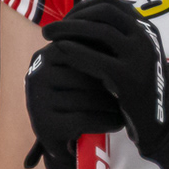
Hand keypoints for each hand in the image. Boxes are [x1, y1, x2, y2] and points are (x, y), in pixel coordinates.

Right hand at [23, 41, 124, 168]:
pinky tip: (119, 123)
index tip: (127, 68)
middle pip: (87, 75)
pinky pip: (86, 119)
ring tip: (127, 107)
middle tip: (131, 92)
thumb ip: (93, 51)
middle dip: (112, 84)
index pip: (84, 50)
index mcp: (45, 55)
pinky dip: (107, 121)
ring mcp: (38, 101)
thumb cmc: (78, 97)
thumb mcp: (81, 72)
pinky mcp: (45, 125)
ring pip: (89, 98)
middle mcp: (36, 76)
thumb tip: (123, 31)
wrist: (61, 138)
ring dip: (113, 105)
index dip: (108, 60)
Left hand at [42, 0, 168, 168]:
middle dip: (73, 16)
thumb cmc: (140, 88)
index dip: (84, 6)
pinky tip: (58, 52)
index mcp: (147, 29)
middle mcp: (146, 38)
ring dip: (67, 29)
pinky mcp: (129, 79)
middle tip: (52, 28)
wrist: (163, 121)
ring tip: (47, 36)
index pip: (112, 2)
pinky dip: (73, 51)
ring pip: (99, 30)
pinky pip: (95, 58)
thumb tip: (85, 12)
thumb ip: (116, 35)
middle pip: (104, 11)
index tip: (67, 18)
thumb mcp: (133, 55)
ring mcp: (140, 57)